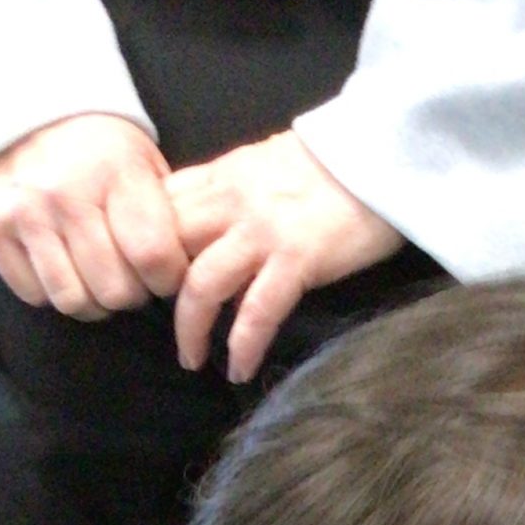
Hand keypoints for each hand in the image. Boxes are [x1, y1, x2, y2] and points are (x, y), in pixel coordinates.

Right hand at [0, 113, 189, 318]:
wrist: (25, 105)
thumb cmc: (99, 147)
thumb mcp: (143, 162)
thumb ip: (165, 215)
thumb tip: (185, 273)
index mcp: (116, 173)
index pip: (154, 257)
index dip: (167, 279)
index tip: (164, 272)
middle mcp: (67, 193)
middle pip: (114, 291)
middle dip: (131, 293)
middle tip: (129, 275)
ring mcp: (25, 211)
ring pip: (72, 300)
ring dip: (92, 301)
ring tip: (96, 276)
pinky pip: (33, 294)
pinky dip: (52, 290)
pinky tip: (62, 265)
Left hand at [164, 130, 402, 382]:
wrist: (383, 155)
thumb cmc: (329, 167)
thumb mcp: (262, 165)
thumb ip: (227, 197)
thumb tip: (206, 243)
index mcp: (220, 176)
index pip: (158, 208)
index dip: (141, 246)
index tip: (145, 280)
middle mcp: (231, 202)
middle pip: (167, 248)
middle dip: (154, 291)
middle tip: (158, 325)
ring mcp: (262, 232)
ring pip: (201, 284)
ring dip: (190, 330)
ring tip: (192, 359)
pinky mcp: (296, 260)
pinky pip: (256, 312)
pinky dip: (243, 346)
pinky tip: (240, 370)